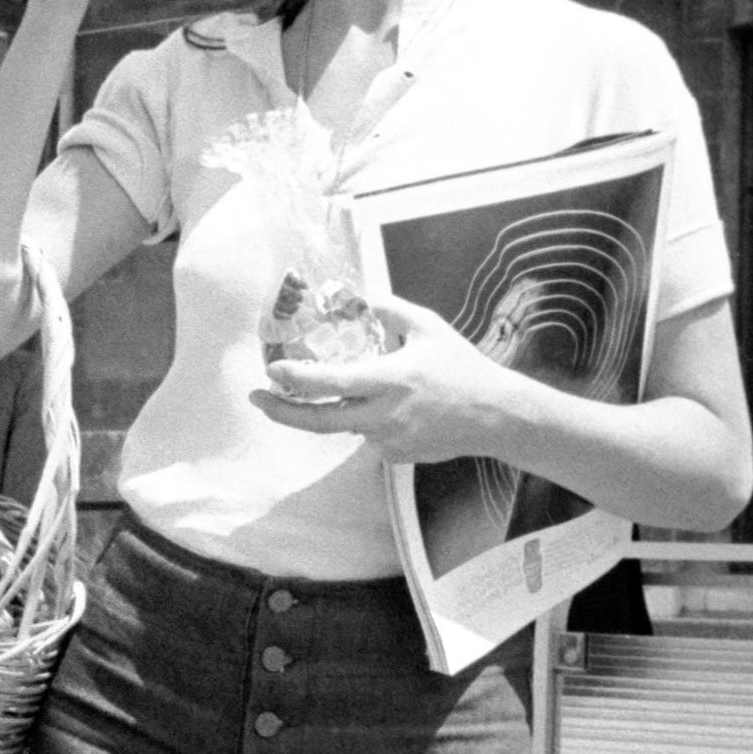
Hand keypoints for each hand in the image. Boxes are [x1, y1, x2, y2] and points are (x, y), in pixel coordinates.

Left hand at [252, 296, 513, 461]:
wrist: (495, 417)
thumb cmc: (463, 368)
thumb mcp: (428, 327)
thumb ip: (390, 310)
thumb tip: (360, 297)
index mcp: (388, 380)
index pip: (329, 383)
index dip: (295, 378)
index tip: (271, 370)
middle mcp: (382, 415)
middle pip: (318, 422)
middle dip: (281, 412)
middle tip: (258, 400)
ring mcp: (388, 440)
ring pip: (345, 426)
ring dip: (334, 410)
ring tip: (343, 392)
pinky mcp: (395, 456)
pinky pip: (369, 436)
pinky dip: (368, 420)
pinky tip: (394, 408)